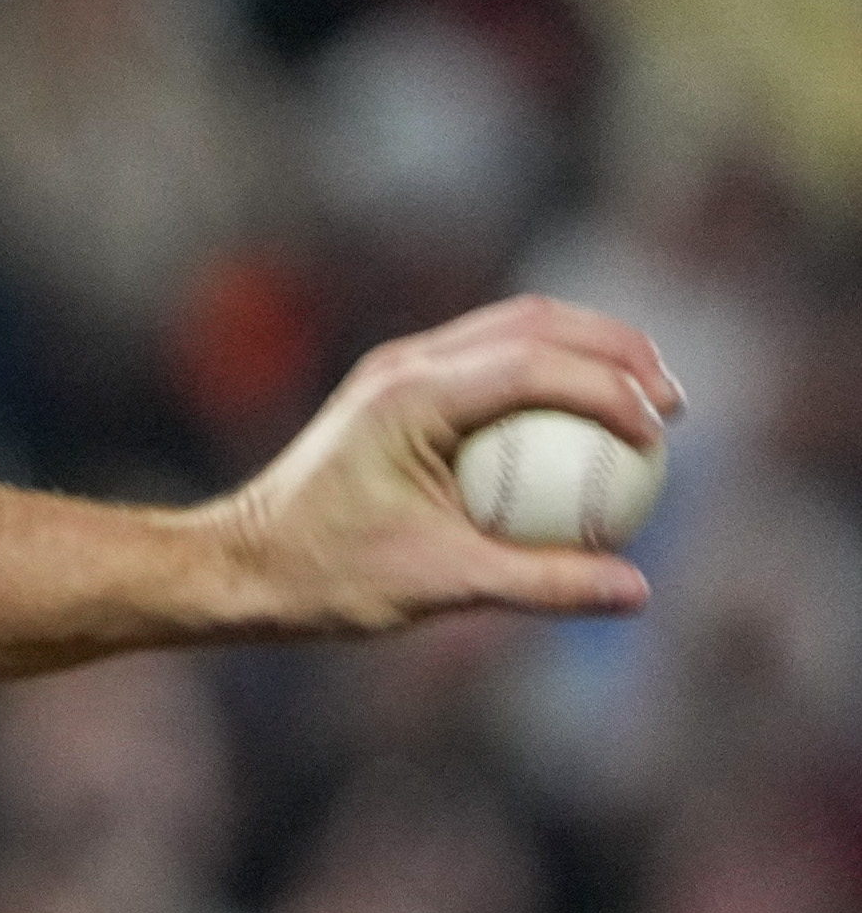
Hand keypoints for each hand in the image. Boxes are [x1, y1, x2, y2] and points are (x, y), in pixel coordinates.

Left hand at [212, 295, 678, 631]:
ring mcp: (400, 370)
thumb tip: (638, 590)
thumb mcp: (441, 585)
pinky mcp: (402, 391)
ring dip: (589, 354)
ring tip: (647, 405)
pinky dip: (550, 380)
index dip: (611, 390)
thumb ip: (542, 582)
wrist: (238, 566)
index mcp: (409, 397)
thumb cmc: (324, 578)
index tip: (659, 437)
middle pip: (537, 322)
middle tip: (674, 407)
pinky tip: (588, 432)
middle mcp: (404, 366)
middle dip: (619, 351)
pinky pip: (493, 366)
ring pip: (517, 330)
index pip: (534, 365)